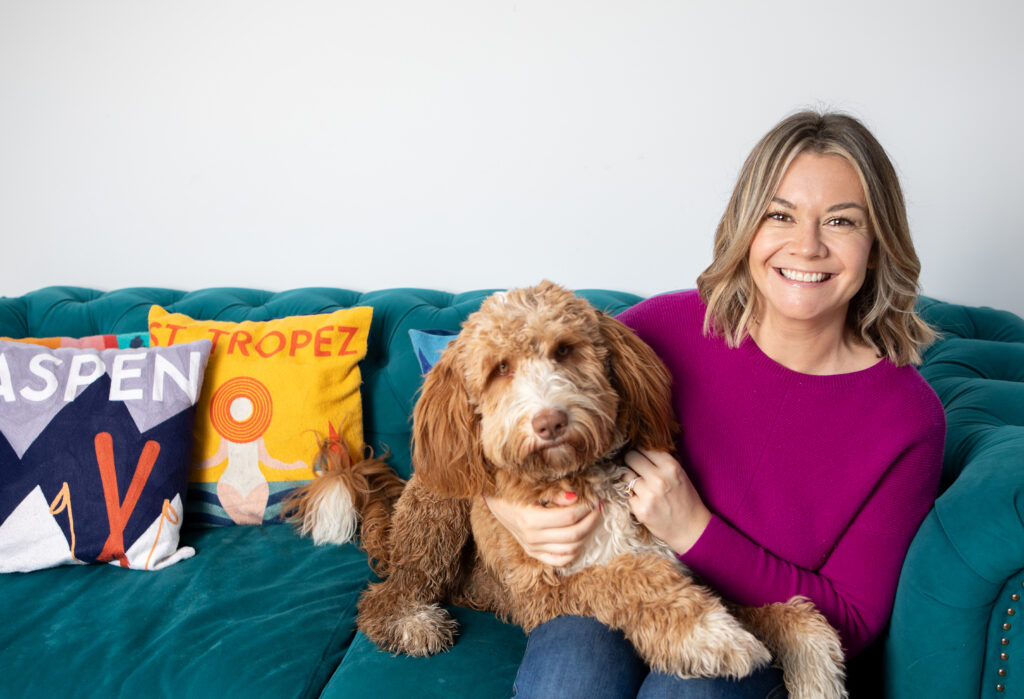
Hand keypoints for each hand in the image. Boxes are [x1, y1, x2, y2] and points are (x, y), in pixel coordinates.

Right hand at [483, 491, 599, 566]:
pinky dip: (574, 552)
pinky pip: (560, 561)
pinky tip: (580, 537)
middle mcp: (531, 538)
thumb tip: (575, 498)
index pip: (569, 517)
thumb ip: (554, 493)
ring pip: (571, 550)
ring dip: (587, 535)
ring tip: (591, 520)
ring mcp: (532, 548)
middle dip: (591, 520)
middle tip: (598, 507)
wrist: (494, 501)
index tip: (595, 498)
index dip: (586, 508)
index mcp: (530, 519)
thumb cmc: (513, 488)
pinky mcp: (534, 553)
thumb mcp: (531, 486)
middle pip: (573, 534)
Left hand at [624, 448, 710, 554]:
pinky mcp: (640, 510)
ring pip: (626, 476)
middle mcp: (659, 478)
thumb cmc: (685, 499)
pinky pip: (627, 495)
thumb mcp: (680, 474)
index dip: (640, 452)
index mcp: (671, 466)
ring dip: (630, 480)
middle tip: (636, 469)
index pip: (644, 448)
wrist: (691, 528)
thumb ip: (661, 462)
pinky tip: (643, 501)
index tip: (640, 457)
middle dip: (631, 462)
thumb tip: (638, 449)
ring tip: (641, 487)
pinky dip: (632, 497)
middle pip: (630, 457)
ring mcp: (648, 495)